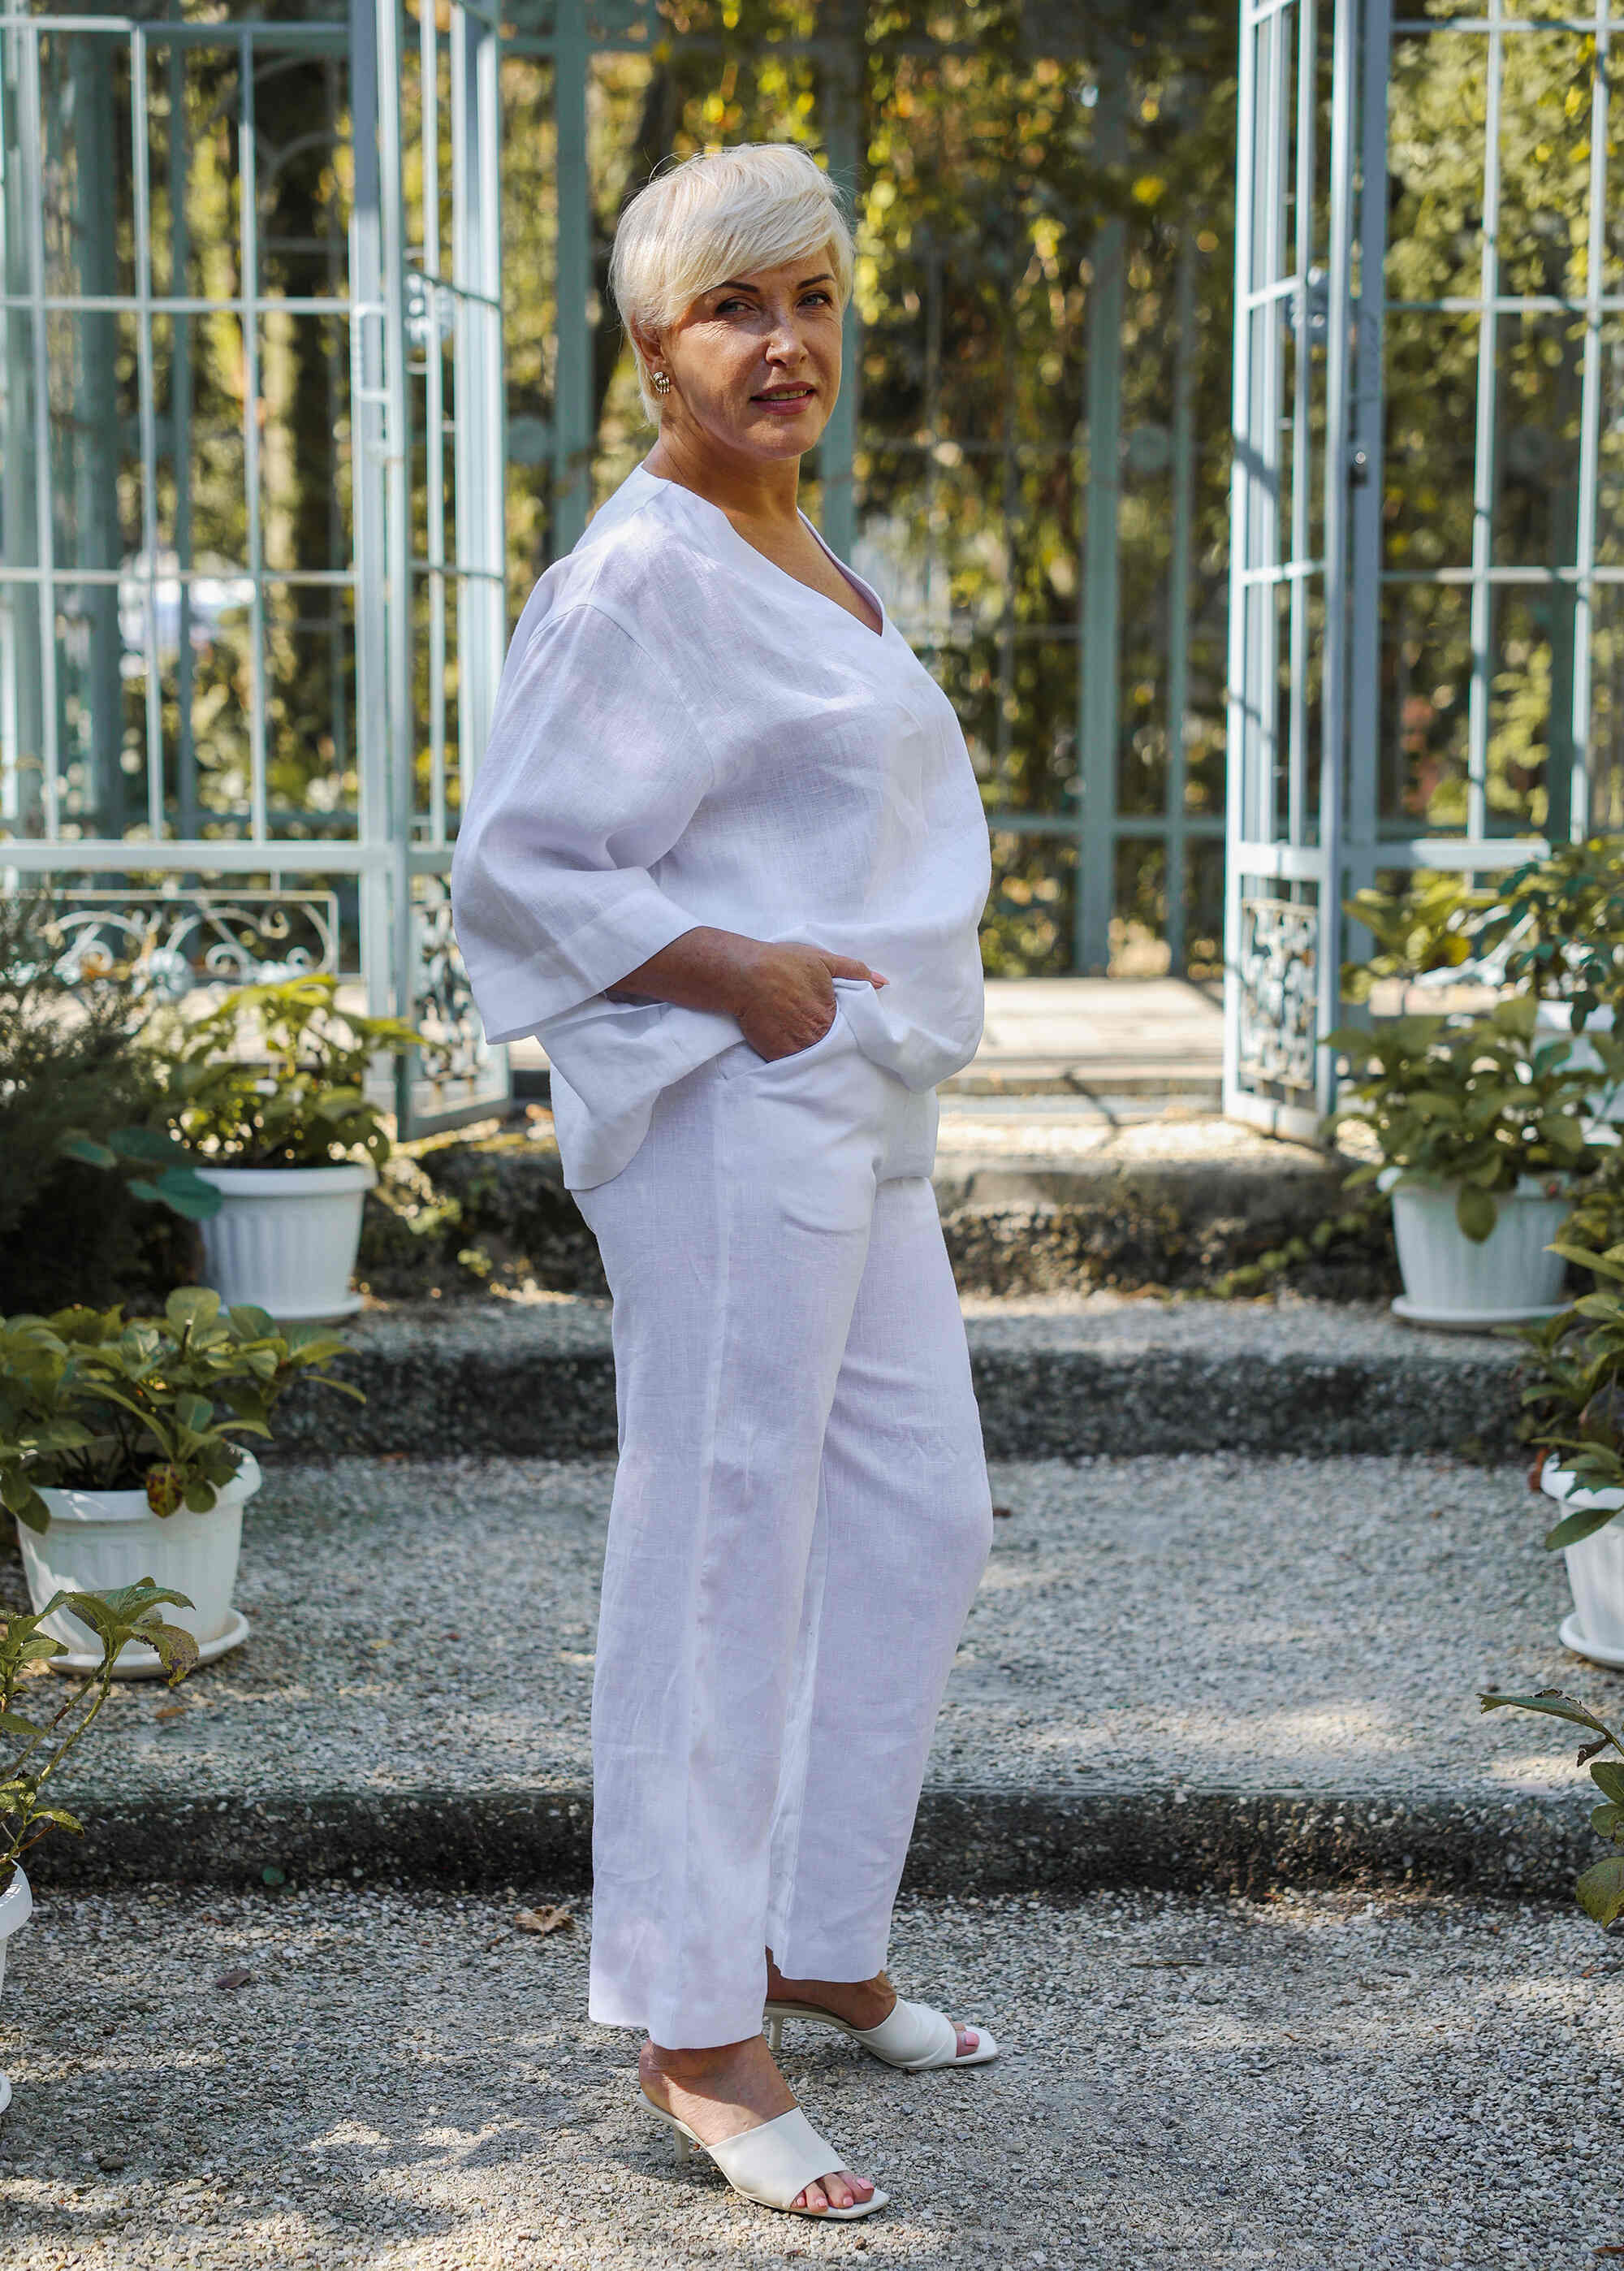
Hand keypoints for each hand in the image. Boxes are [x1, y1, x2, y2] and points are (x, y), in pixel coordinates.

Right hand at [729, 942, 886, 1061]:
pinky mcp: (777, 1055)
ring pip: (814, 1058)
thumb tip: (884, 983)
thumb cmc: (784, 963)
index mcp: (832, 1014)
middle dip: (830, 1043)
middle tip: (819, 1036)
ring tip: (807, 1046)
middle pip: (831, 1046)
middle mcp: (817, 1034)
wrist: (744, 974)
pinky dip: (795, 1062)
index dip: (845, 1029)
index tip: (840, 1027)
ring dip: (815, 1056)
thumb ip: (855, 971)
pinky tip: (794, 1053)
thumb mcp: (824, 959)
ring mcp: (797, 1047)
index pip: (848, 1030)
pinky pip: (792, 1065)